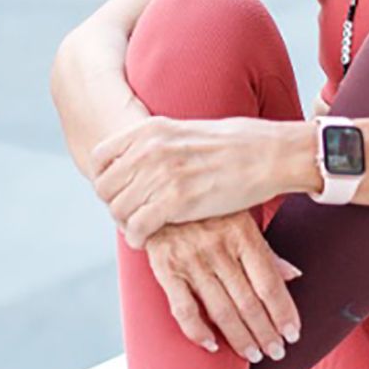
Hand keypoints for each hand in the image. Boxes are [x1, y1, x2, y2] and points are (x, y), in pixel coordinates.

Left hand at [90, 115, 282, 248]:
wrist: (268, 154)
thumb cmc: (235, 145)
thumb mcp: (185, 131)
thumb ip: (157, 144)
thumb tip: (136, 162)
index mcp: (149, 129)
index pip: (100, 158)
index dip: (104, 180)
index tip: (118, 192)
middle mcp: (149, 149)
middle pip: (105, 188)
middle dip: (115, 206)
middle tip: (131, 216)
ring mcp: (161, 174)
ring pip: (118, 211)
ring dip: (126, 225)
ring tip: (141, 229)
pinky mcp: (176, 201)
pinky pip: (137, 227)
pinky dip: (138, 238)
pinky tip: (148, 240)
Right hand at [145, 212, 302, 361]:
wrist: (158, 187)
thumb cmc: (208, 205)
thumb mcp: (241, 215)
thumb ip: (265, 249)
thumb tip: (293, 276)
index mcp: (242, 233)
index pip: (269, 283)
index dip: (284, 313)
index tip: (293, 334)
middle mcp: (218, 247)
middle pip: (249, 302)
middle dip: (266, 333)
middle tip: (277, 352)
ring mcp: (191, 259)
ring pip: (221, 310)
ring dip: (240, 338)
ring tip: (254, 355)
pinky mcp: (165, 268)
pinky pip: (184, 309)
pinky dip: (198, 332)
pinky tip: (213, 345)